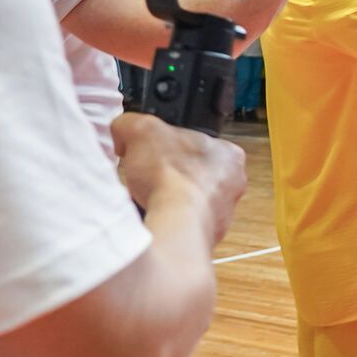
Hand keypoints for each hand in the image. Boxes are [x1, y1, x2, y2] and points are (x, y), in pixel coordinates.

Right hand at [111, 113, 246, 244]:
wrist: (174, 222)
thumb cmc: (170, 177)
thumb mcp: (141, 130)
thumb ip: (131, 123)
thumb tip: (123, 129)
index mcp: (229, 153)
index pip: (197, 142)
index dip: (169, 145)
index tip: (152, 150)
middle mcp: (233, 183)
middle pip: (192, 171)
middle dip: (168, 173)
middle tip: (147, 173)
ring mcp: (222, 211)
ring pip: (188, 198)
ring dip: (167, 196)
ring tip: (146, 194)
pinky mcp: (207, 233)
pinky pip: (182, 221)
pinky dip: (166, 217)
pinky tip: (152, 213)